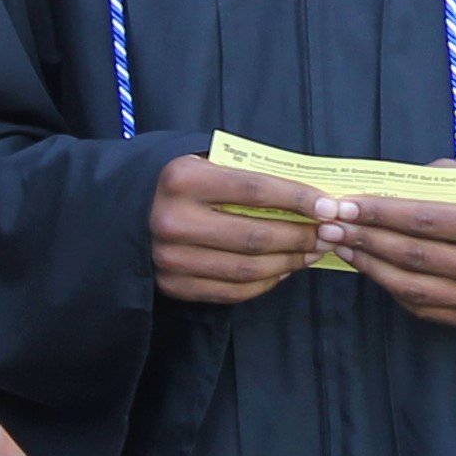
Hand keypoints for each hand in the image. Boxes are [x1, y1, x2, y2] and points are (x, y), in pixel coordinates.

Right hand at [152, 153, 337, 306]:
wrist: (125, 212)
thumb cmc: (180, 182)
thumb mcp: (205, 163)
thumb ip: (248, 174)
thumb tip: (311, 194)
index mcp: (183, 180)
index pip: (255, 190)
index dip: (298, 200)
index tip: (331, 207)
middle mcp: (173, 221)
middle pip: (255, 236)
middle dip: (301, 236)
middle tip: (330, 233)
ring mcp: (170, 259)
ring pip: (248, 269)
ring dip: (289, 261)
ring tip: (313, 251)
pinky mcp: (172, 286)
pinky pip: (232, 292)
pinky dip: (266, 282)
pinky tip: (284, 269)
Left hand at [327, 168, 455, 327]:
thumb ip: (426, 184)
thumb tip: (370, 192)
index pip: (423, 220)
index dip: (378, 213)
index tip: (343, 206)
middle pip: (413, 255)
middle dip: (365, 239)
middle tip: (330, 226)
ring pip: (413, 288)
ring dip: (370, 266)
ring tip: (343, 246)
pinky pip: (423, 308)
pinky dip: (390, 287)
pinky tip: (370, 267)